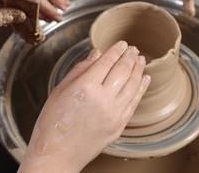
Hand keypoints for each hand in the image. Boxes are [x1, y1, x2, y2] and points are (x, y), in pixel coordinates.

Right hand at [18, 41, 150, 172]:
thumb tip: (97, 54)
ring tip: (141, 60)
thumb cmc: (52, 123)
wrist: (57, 155)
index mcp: (85, 88)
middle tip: (134, 49)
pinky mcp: (119, 125)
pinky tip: (145, 79)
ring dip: (138, 70)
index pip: (107, 62)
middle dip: (130, 57)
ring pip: (132, 85)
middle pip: (123, 71)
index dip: (116, 50)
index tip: (122, 43)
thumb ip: (80, 70)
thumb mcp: (59, 91)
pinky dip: (141, 88)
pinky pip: (134, 102)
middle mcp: (103, 99)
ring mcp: (114, 114)